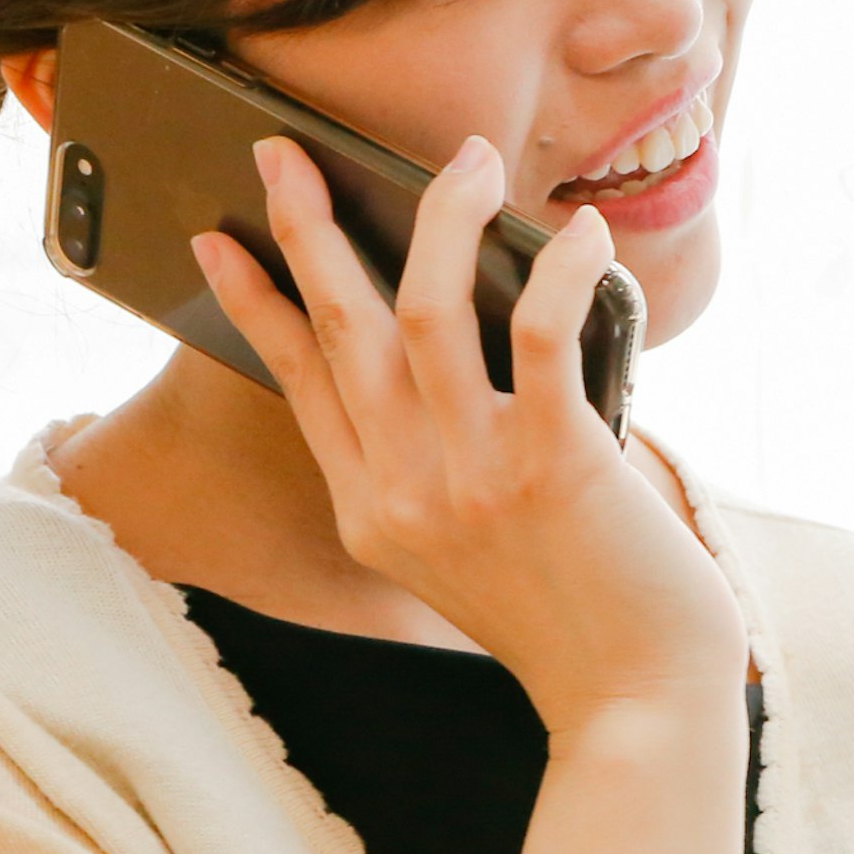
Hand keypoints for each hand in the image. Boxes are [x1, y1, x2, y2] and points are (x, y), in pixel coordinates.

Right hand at [193, 134, 746, 732]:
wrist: (637, 703)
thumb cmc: (577, 614)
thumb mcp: (468, 549)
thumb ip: (444, 461)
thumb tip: (469, 340)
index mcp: (371, 511)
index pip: (299, 381)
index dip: (257, 303)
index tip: (216, 239)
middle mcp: (403, 490)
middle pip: (337, 325)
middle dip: (304, 225)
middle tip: (283, 149)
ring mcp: (472, 477)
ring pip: (423, 308)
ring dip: (440, 218)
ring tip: (467, 160)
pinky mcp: (553, 464)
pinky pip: (541, 332)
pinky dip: (559, 267)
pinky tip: (581, 231)